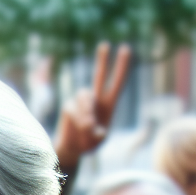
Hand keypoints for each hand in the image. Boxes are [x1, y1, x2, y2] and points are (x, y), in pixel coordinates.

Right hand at [54, 42, 132, 171]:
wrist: (71, 148)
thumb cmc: (88, 143)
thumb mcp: (97, 140)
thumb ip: (94, 130)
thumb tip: (86, 120)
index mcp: (108, 105)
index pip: (117, 83)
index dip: (122, 67)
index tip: (126, 49)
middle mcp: (95, 99)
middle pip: (99, 76)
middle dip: (103, 61)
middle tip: (106, 45)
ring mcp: (81, 102)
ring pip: (86, 97)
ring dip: (88, 112)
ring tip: (88, 126)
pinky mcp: (69, 106)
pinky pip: (74, 109)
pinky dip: (78, 119)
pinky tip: (78, 127)